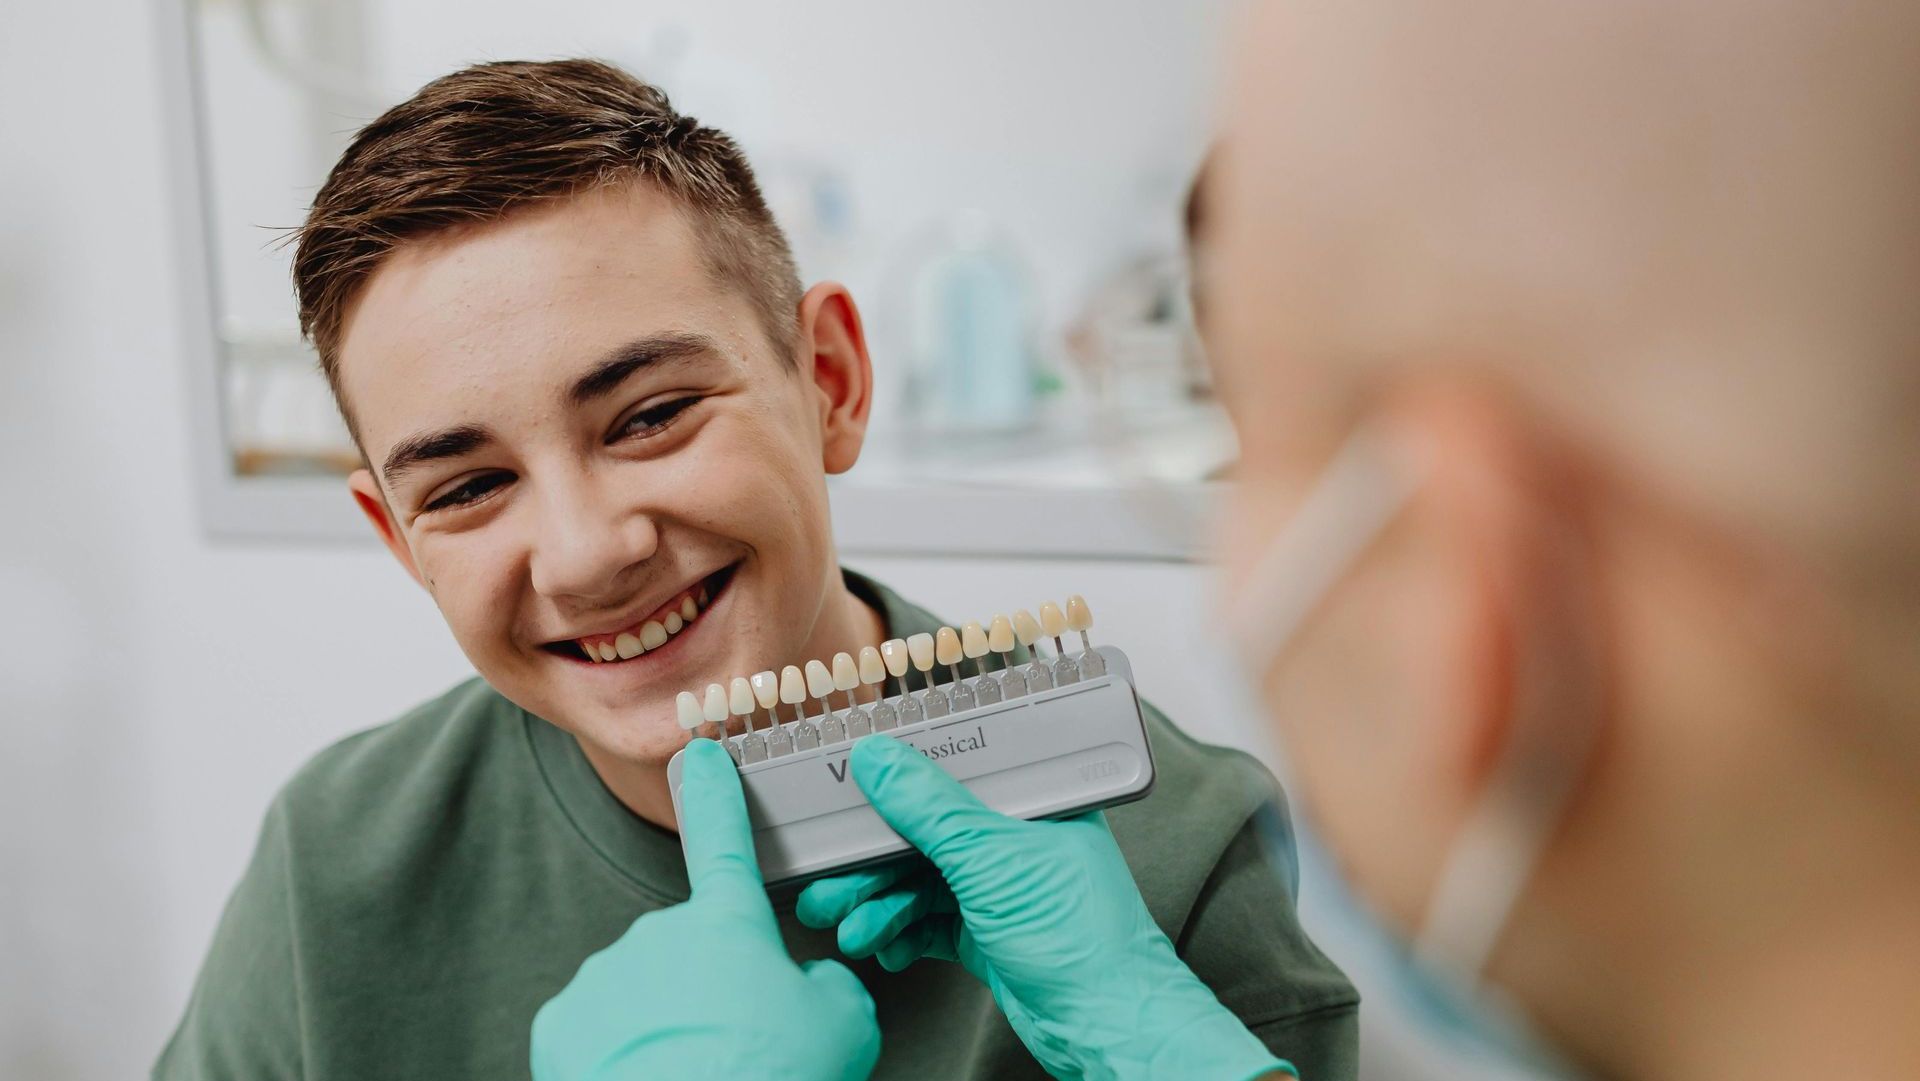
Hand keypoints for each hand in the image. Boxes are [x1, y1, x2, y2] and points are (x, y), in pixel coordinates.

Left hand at [531, 739, 879, 1080]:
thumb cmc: (769, 1078)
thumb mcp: (843, 1024)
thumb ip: (828, 983)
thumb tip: (806, 982)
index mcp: (729, 922)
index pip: (724, 837)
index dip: (716, 792)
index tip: (701, 755)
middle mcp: (660, 934)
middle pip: (692, 949)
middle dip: (713, 986)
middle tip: (742, 1039)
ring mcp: (605, 978)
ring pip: (643, 992)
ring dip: (669, 1023)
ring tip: (700, 1070)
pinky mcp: (562, 1026)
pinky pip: (599, 1029)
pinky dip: (621, 1054)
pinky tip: (650, 1079)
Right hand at [797, 735, 1294, 1080]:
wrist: (1106, 1025)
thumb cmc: (1081, 936)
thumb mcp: (993, 859)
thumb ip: (931, 809)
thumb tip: (879, 759)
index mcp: (1033, 799)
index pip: (954, 768)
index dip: (896, 777)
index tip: (846, 787)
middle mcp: (1015, 837)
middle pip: (924, 830)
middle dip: (871, 859)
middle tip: (828, 879)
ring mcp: (999, 886)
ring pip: (918, 879)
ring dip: (878, 903)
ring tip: (850, 927)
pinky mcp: (986, 931)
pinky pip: (926, 921)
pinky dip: (899, 932)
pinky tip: (884, 947)